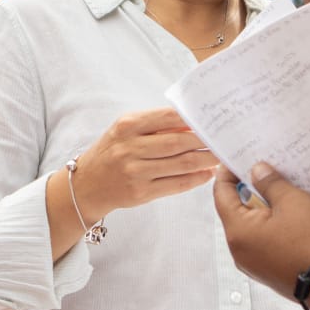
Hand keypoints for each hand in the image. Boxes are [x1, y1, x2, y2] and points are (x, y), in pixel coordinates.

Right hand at [74, 108, 216, 217]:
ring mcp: (135, 172)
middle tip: (223, 140)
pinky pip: (176, 184)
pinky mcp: (141, 193)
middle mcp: (130, 148)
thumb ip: (155, 125)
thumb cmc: (112, 152)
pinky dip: (195, 179)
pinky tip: (206, 174)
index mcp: (127, 126)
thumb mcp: (125, 131)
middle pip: (179, 142)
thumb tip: (192, 124)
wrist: (86, 185)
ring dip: (205, 160)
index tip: (211, 120)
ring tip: (219, 156)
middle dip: (205, 142)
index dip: (193, 119)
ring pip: (181, 164)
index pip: (168, 116)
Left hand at [213, 161, 309, 297]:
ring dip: (264, 209)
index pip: (221, 195)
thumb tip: (256, 172)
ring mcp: (255, 267)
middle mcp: (240, 253)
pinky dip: (273, 227)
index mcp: (238, 232)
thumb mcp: (293, 200)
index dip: (228, 174)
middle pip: (236, 213)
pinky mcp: (271, 274)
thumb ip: (270, 183)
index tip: (240, 159)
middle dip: (250, 190)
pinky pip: (265, 243)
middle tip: (266, 171)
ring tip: (283, 191)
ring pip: (253, 229)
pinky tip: (292, 216)